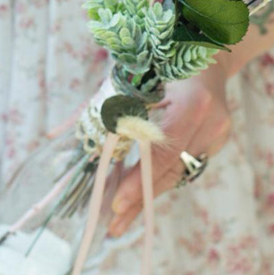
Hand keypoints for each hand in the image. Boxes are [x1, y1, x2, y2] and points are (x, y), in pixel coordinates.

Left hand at [107, 59, 231, 236]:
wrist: (212, 52)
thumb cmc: (163, 58)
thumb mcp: (132, 75)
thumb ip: (97, 107)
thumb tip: (55, 136)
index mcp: (192, 101)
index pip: (163, 150)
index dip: (139, 179)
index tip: (116, 204)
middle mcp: (211, 121)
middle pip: (172, 170)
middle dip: (140, 198)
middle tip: (113, 222)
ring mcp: (218, 134)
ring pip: (178, 174)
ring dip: (148, 195)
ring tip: (122, 219)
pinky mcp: (217, 142)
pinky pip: (185, 166)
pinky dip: (161, 178)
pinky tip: (141, 196)